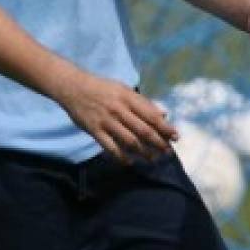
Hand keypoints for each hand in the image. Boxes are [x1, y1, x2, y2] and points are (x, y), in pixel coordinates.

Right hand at [56, 71, 178, 163]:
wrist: (73, 87)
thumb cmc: (102, 88)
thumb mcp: (123, 89)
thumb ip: (143, 102)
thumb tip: (163, 114)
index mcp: (128, 97)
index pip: (151, 115)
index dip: (165, 127)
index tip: (176, 137)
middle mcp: (119, 109)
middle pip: (143, 130)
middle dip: (158, 142)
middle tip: (167, 152)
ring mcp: (107, 121)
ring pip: (129, 140)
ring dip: (143, 152)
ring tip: (152, 159)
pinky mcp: (95, 130)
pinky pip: (110, 147)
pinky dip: (121, 156)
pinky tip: (129, 161)